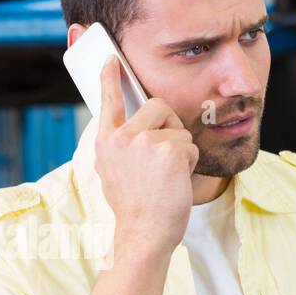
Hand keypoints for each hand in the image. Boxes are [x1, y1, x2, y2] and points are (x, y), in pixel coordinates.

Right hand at [93, 56, 197, 257]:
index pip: (108, 101)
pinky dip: (188, 165)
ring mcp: (144, 142)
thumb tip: (131, 127)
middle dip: (169, 128)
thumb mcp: (115, 172)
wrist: (144, 234)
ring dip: (180, 152)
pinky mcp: (168, 150)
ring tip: (165, 178)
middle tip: (163, 160)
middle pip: (157, 106)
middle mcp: (121, 137)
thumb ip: (121, 146)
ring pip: (177, 130)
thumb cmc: (135, 207)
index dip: (109, 78)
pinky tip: (174, 182)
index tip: (112, 59)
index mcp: (106, 142)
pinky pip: (189, 146)